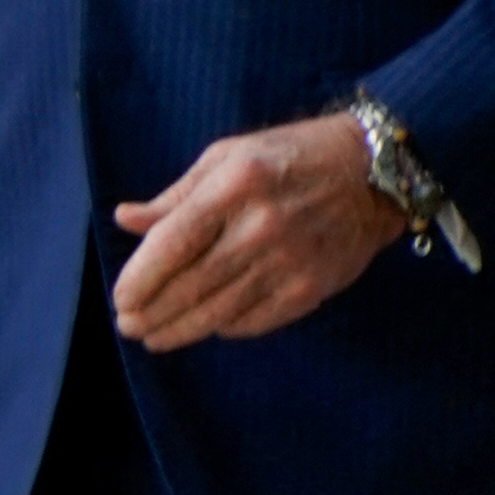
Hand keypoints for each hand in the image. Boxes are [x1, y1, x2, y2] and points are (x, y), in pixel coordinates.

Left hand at [112, 113, 408, 350]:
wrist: (374, 172)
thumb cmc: (290, 156)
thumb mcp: (227, 157)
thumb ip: (176, 196)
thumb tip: (125, 220)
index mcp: (233, 187)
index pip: (173, 243)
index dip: (141, 277)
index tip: (120, 299)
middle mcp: (260, 227)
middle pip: (192, 284)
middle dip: (153, 312)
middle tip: (129, 327)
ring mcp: (289, 261)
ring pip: (221, 310)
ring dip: (182, 329)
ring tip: (155, 338)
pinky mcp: (312, 287)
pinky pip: (258, 319)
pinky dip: (227, 328)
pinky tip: (208, 329)